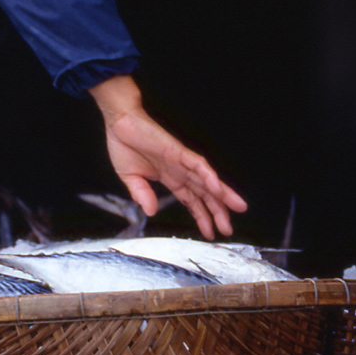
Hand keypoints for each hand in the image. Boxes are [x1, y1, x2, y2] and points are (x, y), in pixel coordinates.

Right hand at [88, 75, 247, 239]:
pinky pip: (198, 164)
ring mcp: (181, 161)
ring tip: (237, 207)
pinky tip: (217, 188)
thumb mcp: (131, 178)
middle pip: (204, 194)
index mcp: (170, 178)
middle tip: (228, 229)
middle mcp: (180, 171)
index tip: (209, 232)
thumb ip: (141, 195)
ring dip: (222, 194)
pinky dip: (208, 176)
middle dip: (217, 211)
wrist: (119, 122)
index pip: (191, 201)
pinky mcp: (178, 151)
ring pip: (207, 180)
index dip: (201, 217)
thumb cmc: (124, 144)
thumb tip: (150, 211)